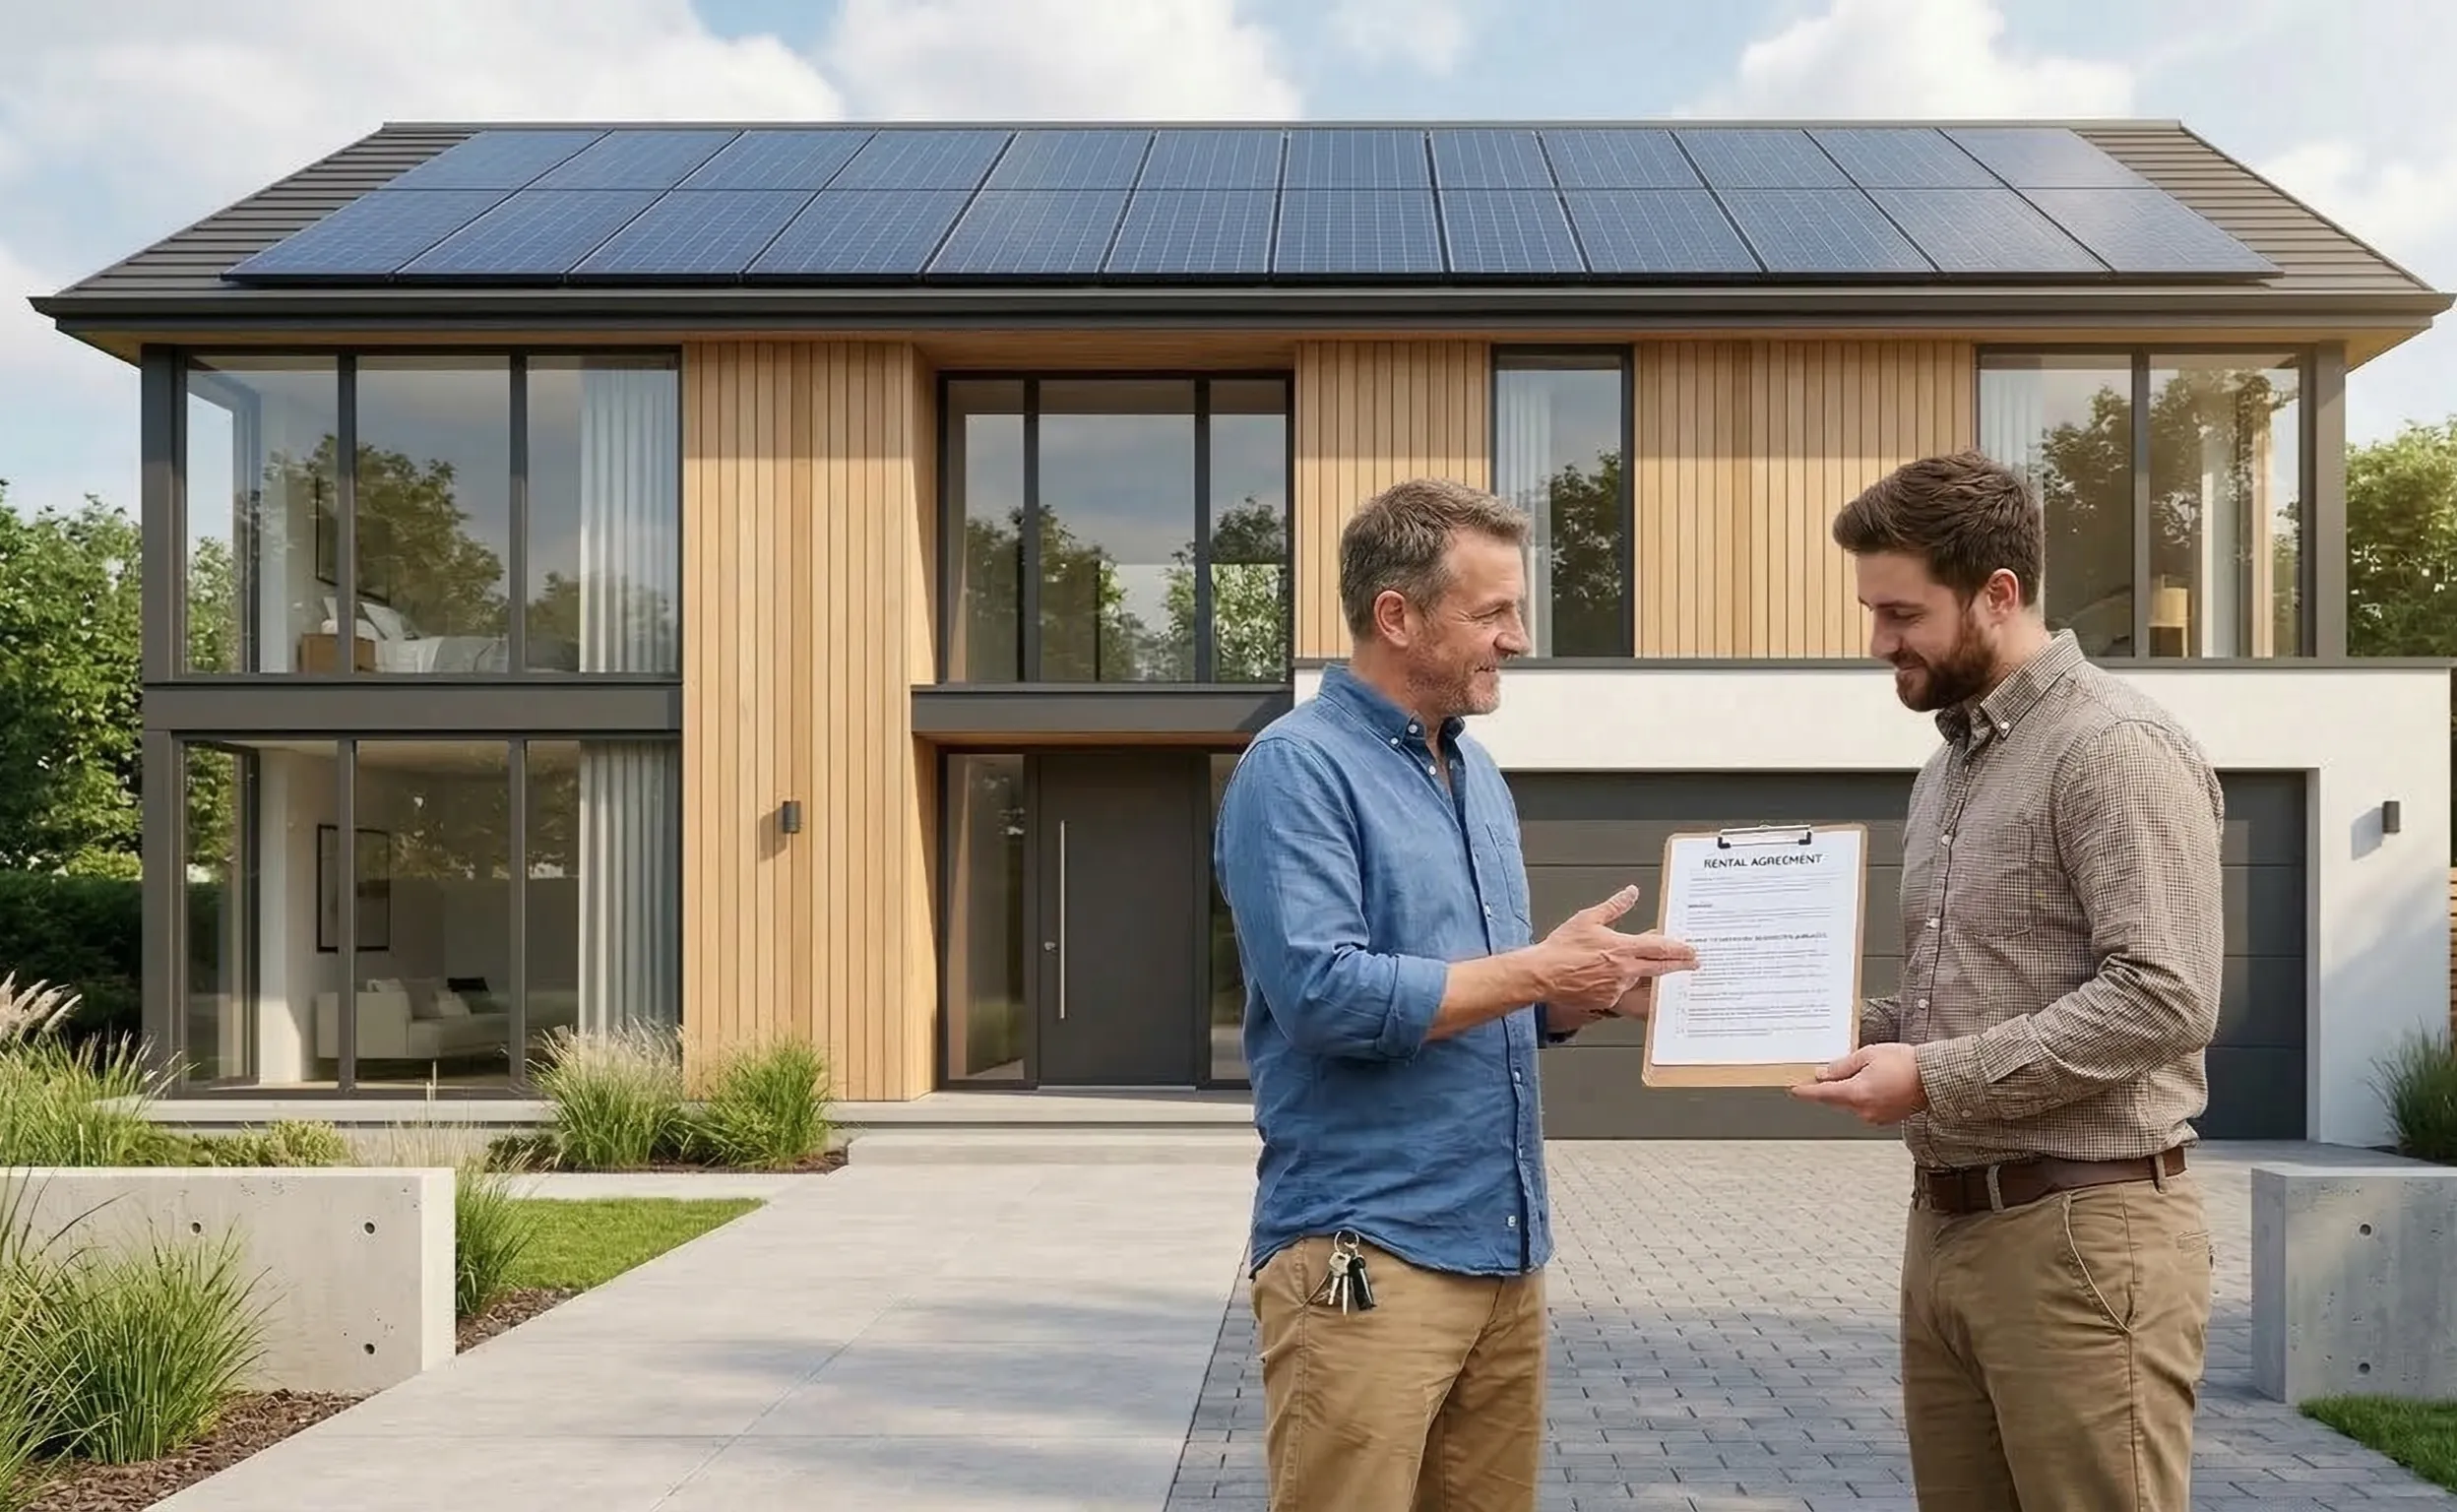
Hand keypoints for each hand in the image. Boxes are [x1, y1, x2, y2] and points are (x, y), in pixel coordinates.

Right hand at [1535, 886, 1698, 1011]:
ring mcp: (1618, 987)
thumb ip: (1615, 906)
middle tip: (1693, 963)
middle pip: (1661, 967)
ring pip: (1639, 978)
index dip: (1680, 949)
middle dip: (1680, 965)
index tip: (1692, 950)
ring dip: (1646, 972)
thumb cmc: (1561, 948)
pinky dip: (1623, 982)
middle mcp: (1625, 969)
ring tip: (1646, 966)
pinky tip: (1613, 976)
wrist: (1543, 974)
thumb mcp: (1588, 919)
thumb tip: (1631, 893)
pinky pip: (1622, 990)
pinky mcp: (1608, 999)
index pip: (1660, 948)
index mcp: (1622, 947)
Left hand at [1788, 1044, 1927, 1124]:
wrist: (1934, 1077)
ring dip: (1847, 1091)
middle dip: (1828, 1088)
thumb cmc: (1906, 1064)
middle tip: (1822, 1074)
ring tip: (1861, 1072)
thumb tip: (1825, 1074)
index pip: (1822, 1094)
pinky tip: (1871, 1083)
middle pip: (1835, 1100)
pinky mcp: (1885, 1118)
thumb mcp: (1868, 1055)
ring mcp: (1875, 1116)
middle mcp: (1864, 1110)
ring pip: (1850, 1104)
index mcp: (1857, 1094)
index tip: (1794, 1090)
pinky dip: (1861, 1097)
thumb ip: (1842, 1066)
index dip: (1806, 1091)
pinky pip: (1864, 1108)